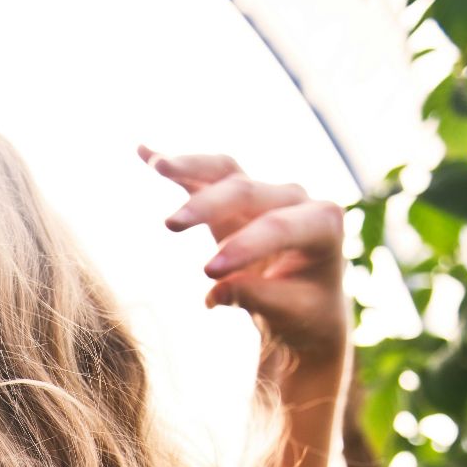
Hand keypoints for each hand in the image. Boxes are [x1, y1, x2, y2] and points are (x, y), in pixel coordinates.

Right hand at [139, 145, 349, 364]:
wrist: (304, 305)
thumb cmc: (304, 311)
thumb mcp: (290, 314)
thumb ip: (257, 298)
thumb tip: (214, 292)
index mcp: (323, 224)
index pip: (278, 227)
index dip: (243, 245)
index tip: (207, 273)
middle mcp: (296, 199)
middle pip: (246, 192)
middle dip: (208, 206)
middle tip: (170, 226)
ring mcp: (265, 193)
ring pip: (226, 172)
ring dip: (190, 167)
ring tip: (157, 166)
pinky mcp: (237, 196)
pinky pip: (207, 175)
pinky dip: (179, 167)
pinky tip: (144, 152)